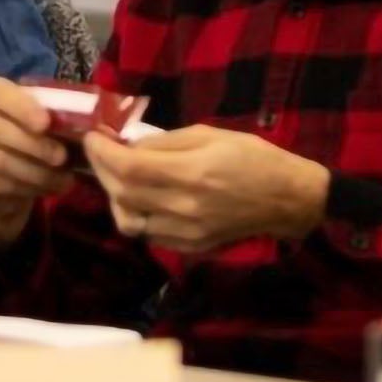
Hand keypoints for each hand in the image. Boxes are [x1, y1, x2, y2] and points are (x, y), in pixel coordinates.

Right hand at [0, 76, 76, 249]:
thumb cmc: (24, 132)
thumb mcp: (36, 118)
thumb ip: (50, 116)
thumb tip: (81, 126)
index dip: (20, 108)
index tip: (46, 124)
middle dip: (33, 146)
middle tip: (62, 158)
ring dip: (33, 172)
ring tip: (60, 180)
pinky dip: (22, 189)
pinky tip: (43, 189)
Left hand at [82, 124, 329, 253]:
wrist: (288, 199)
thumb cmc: (252, 158)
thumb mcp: (209, 134)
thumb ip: (164, 141)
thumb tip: (127, 144)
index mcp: (190, 173)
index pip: (128, 167)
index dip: (102, 152)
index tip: (93, 137)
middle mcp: (183, 207)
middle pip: (121, 194)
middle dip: (102, 169)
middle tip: (101, 152)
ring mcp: (185, 232)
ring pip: (127, 220)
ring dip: (114, 197)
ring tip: (120, 177)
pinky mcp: (189, 247)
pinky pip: (147, 234)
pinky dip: (135, 214)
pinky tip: (141, 197)